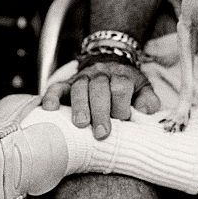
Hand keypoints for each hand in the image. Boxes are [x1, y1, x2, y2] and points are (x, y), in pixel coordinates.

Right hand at [41, 55, 160, 138]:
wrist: (112, 65)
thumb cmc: (129, 88)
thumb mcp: (144, 91)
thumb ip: (148, 101)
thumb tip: (142, 111)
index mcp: (122, 76)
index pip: (120, 87)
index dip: (121, 106)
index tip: (123, 121)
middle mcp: (101, 74)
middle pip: (99, 88)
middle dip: (100, 111)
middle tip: (101, 133)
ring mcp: (83, 78)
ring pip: (79, 88)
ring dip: (79, 106)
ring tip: (80, 124)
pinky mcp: (67, 83)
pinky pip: (57, 87)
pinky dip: (51, 96)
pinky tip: (49, 108)